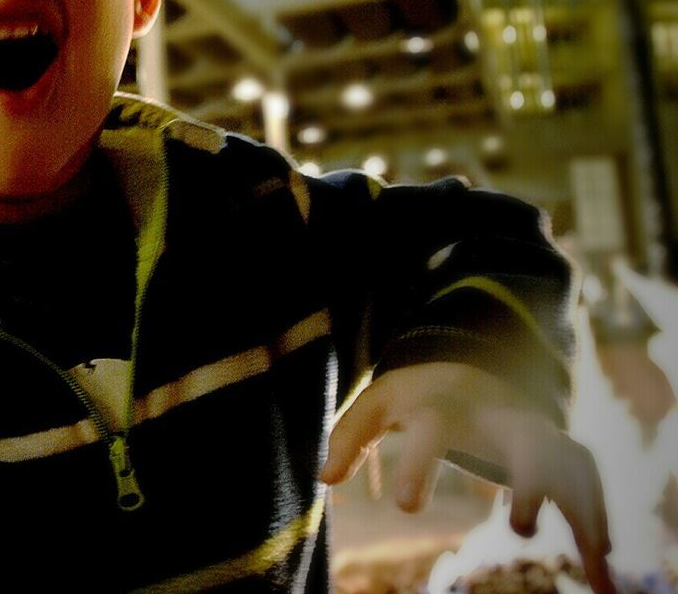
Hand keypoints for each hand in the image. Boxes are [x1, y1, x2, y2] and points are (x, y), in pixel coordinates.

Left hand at [320, 362, 614, 593]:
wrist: (467, 364)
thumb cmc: (416, 395)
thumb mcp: (377, 405)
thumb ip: (349, 436)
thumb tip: (323, 477)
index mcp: (445, 408)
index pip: (433, 433)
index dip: (418, 467)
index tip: (405, 507)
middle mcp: (498, 418)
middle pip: (525, 443)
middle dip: (529, 482)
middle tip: (519, 527)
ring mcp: (534, 432)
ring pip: (568, 464)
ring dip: (582, 508)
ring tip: (595, 559)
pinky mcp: (556, 449)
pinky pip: (586, 483)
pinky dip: (597, 518)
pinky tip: (602, 562)